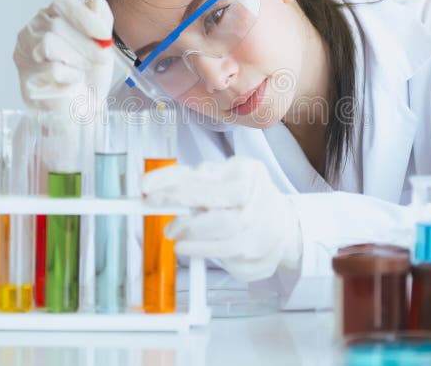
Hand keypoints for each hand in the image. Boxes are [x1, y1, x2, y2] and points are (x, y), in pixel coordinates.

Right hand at [13, 0, 113, 113]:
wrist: (84, 108)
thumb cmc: (90, 74)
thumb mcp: (102, 42)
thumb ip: (100, 19)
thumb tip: (95, 5)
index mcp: (51, 15)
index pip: (63, 3)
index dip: (85, 18)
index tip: (104, 36)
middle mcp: (33, 28)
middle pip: (58, 24)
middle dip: (86, 45)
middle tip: (99, 60)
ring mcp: (25, 51)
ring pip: (49, 42)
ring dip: (76, 60)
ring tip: (82, 71)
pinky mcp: (26, 76)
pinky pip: (51, 68)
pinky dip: (70, 77)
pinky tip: (72, 82)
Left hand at [142, 156, 302, 281]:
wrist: (283, 224)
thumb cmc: (245, 196)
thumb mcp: (220, 178)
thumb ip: (192, 181)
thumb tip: (153, 188)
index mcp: (246, 172)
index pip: (205, 177)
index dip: (172, 183)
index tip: (147, 188)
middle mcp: (258, 199)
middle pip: (218, 209)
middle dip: (184, 216)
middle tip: (164, 220)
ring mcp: (264, 229)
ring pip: (224, 235)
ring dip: (192, 238)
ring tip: (175, 236)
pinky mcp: (261, 256)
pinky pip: (229, 257)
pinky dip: (204, 251)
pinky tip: (189, 247)